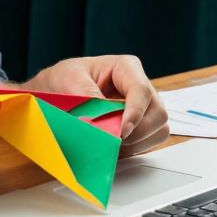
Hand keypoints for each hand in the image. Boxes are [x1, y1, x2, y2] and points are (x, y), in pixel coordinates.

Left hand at [24, 55, 169, 154]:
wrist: (58, 90)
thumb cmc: (66, 78)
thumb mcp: (69, 79)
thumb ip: (87, 96)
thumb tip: (104, 120)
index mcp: (126, 68)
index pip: (141, 91)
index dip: (135, 112)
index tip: (122, 130)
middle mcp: (140, 87)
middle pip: (157, 113)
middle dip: (138, 131)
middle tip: (113, 140)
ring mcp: (144, 107)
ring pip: (159, 129)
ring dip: (137, 142)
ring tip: (111, 143)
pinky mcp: (141, 125)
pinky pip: (150, 141)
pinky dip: (135, 148)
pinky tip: (115, 146)